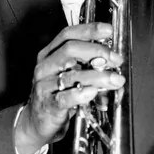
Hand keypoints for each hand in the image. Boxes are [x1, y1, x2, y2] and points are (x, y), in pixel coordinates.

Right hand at [15, 23, 124, 153]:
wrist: (37, 123)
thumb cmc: (56, 94)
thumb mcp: (68, 73)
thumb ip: (84, 63)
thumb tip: (111, 56)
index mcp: (49, 54)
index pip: (68, 35)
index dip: (89, 30)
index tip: (108, 31)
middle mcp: (44, 67)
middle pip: (69, 50)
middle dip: (97, 52)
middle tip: (116, 59)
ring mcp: (44, 86)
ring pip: (71, 75)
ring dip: (98, 76)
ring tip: (116, 79)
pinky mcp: (48, 105)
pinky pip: (65, 97)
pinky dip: (81, 94)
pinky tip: (94, 92)